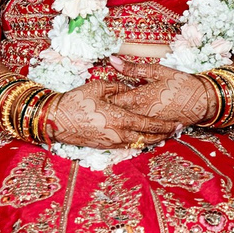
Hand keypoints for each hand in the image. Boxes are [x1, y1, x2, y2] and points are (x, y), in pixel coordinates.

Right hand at [44, 75, 174, 151]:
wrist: (54, 121)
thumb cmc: (76, 101)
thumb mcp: (98, 87)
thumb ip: (118, 86)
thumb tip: (129, 86)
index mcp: (120, 119)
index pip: (150, 125)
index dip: (166, 125)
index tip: (178, 123)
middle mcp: (119, 134)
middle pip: (149, 138)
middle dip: (164, 135)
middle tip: (177, 130)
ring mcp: (111, 142)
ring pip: (139, 144)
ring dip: (153, 139)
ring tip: (164, 134)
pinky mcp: (104, 146)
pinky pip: (127, 145)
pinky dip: (138, 141)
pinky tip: (142, 136)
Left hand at [109, 56, 214, 127]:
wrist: (202, 100)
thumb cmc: (180, 83)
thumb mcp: (157, 71)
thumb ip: (133, 68)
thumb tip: (112, 60)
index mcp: (139, 97)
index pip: (113, 101)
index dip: (103, 99)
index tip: (97, 97)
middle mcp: (142, 113)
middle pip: (117, 116)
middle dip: (108, 113)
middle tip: (99, 109)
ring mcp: (149, 124)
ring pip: (128, 127)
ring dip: (120, 122)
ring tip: (111, 120)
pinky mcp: (157, 131)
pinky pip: (140, 133)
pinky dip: (133, 130)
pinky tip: (129, 127)